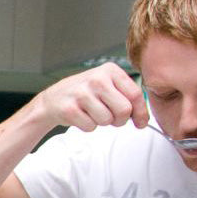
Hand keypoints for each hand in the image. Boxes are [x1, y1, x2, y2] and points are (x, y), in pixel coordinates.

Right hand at [33, 62, 147, 131]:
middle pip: (124, 110)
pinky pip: (90, 127)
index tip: (141, 122)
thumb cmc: (85, 93)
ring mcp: (81, 93)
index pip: (135, 94)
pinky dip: (87, 126)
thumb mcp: (108, 85)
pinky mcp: (69, 109)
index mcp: (110, 71)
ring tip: (92, 113)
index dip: (141, 112)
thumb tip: (143, 119)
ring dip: (101, 122)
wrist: (53, 99)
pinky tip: (81, 115)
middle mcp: (96, 79)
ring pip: (107, 120)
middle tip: (112, 119)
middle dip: (120, 120)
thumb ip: (127, 96)